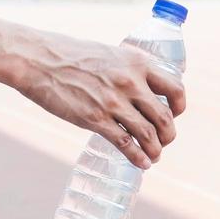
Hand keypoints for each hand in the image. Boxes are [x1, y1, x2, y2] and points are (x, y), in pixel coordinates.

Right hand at [14, 32, 185, 168]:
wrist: (39, 61)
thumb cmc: (70, 56)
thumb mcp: (109, 54)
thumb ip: (127, 70)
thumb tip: (137, 88)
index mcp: (138, 63)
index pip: (175, 89)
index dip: (179, 107)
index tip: (174, 115)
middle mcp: (131, 83)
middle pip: (165, 117)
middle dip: (168, 135)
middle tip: (164, 142)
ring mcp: (114, 102)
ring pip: (148, 134)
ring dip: (155, 150)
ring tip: (153, 157)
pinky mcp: (96, 119)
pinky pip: (126, 144)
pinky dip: (138, 157)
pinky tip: (141, 164)